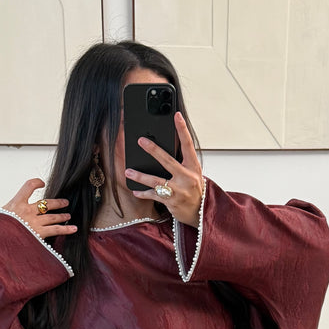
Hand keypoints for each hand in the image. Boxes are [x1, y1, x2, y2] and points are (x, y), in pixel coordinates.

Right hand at [2, 179, 76, 238]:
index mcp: (16, 204)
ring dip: (62, 216)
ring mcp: (34, 222)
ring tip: (68, 216)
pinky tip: (73, 229)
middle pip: (46, 203)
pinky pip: (55, 230)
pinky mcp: (39, 234)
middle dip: (57, 203)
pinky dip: (65, 229)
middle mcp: (27, 211)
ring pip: (52, 217)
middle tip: (64, 202)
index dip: (36, 183)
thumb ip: (7, 214)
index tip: (41, 183)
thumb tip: (7, 215)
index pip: (28, 187)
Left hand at [125, 112, 203, 227]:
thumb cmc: (194, 190)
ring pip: (156, 181)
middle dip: (153, 150)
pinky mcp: (172, 202)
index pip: (188, 145)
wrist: (200, 212)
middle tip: (141, 141)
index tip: (177, 116)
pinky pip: (154, 195)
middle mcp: (187, 177)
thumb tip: (163, 150)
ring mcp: (179, 190)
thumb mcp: (192, 174)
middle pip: (168, 161)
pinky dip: (144, 193)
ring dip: (140, 176)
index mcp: (193, 167)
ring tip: (128, 171)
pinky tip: (136, 191)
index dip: (182, 130)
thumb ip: (181, 163)